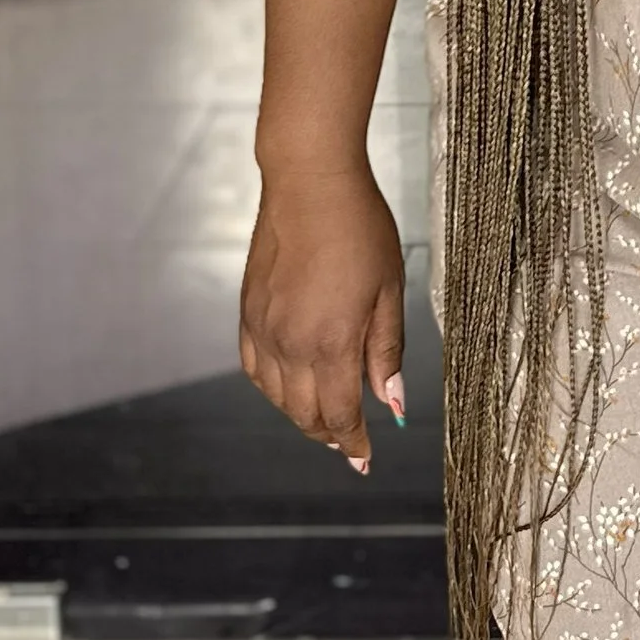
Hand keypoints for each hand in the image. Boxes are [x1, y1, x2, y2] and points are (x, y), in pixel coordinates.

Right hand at [239, 159, 405, 474]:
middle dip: (329, 433)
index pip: (339, 415)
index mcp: (330, 343)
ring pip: (277, 397)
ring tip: (325, 415)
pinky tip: (291, 382)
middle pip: (305, 414)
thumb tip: (392, 405)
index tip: (365, 458)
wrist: (310, 182)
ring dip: (301, 413)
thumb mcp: (389, 289)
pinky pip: (255, 368)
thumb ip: (386, 352)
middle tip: (350, 439)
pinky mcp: (248, 312)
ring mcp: (263, 329)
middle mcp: (290, 345)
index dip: (353, 442)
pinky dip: (273, 387)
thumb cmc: (360, 228)